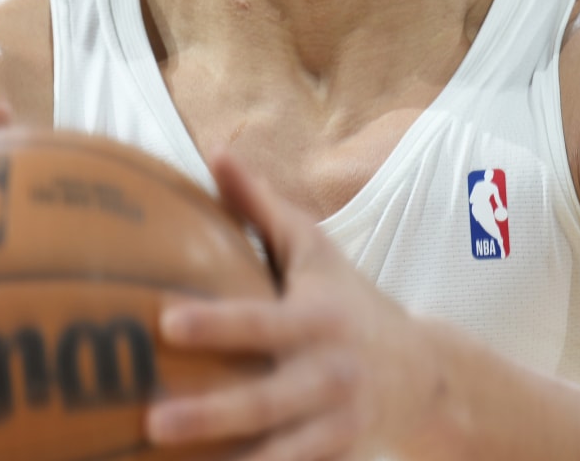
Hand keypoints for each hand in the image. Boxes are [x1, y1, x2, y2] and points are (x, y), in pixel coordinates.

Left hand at [146, 152, 443, 460]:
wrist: (427, 374)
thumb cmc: (349, 299)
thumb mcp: (315, 249)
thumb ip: (261, 205)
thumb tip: (214, 150)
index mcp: (316, 320)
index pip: (260, 321)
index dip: (217, 324)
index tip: (165, 321)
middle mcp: (327, 376)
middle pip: (265, 402)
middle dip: (211, 415)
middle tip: (152, 422)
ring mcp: (333, 425)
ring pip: (281, 455)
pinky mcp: (334, 458)